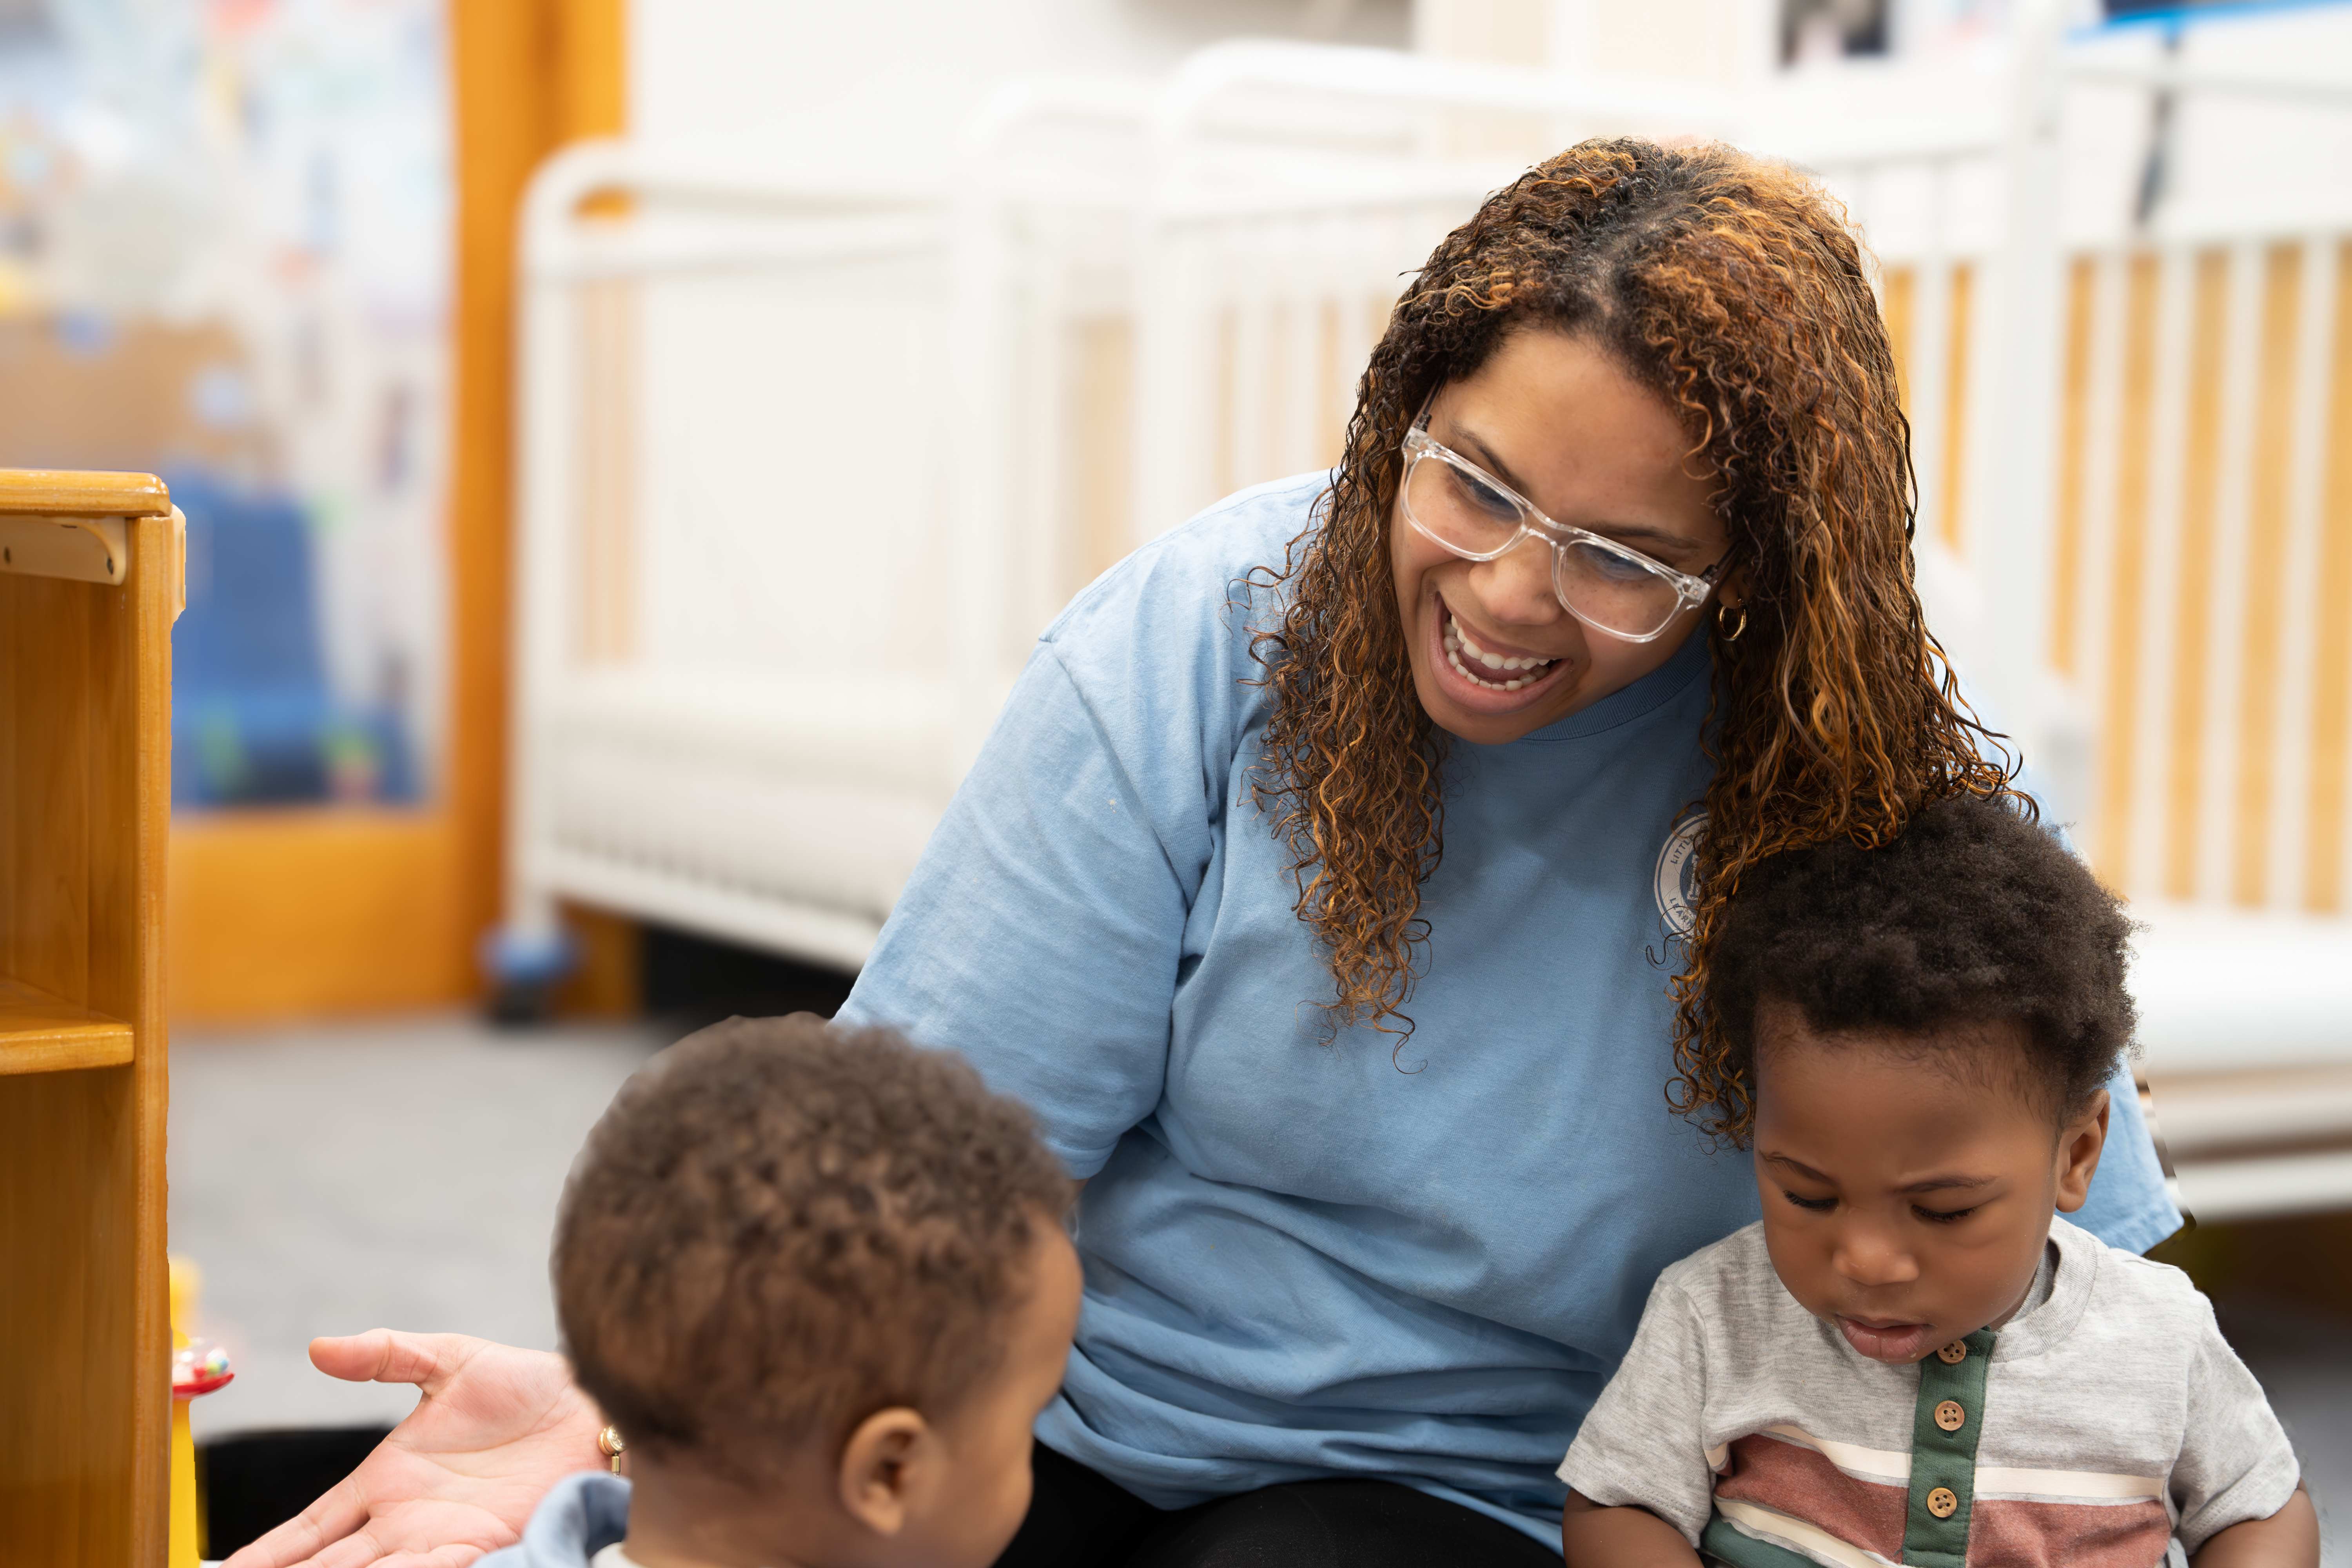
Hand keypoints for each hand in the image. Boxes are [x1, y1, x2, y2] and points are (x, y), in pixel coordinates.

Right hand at [223, 1330, 604, 1567]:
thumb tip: (320, 1346)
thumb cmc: (526, 1386)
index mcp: (386, 1482)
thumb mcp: (450, 1361)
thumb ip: (386, 1355)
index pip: (310, 1529)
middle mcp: (405, 1522)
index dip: (268, 1553)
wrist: (594, 1404)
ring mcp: (442, 1541)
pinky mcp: (485, 1549)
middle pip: (328, 1566)